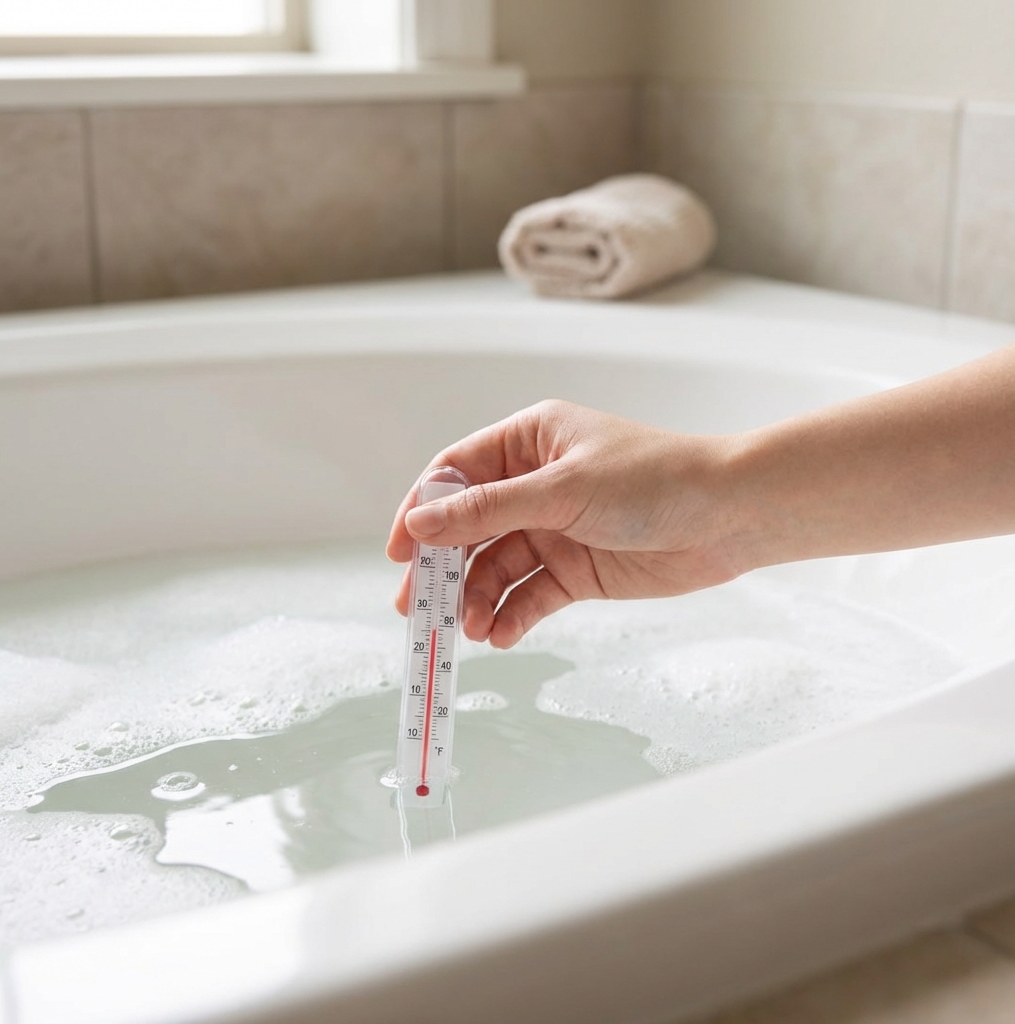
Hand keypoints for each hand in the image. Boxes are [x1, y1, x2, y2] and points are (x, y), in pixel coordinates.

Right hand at [386, 400, 743, 648]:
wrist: (729, 517)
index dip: (422, 510)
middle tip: (416, 609)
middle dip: (443, 568)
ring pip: (496, 567)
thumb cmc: (653, 480)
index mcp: (529, 442)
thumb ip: (487, 510)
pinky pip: (531, 595)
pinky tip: (503, 635)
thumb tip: (420, 522)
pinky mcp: (576, 570)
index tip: (400, 551)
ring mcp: (555, 529)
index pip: (456, 473)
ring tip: (470, 630)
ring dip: (478, 599)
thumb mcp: (561, 491)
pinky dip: (513, 616)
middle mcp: (536, 485)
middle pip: (469, 528)